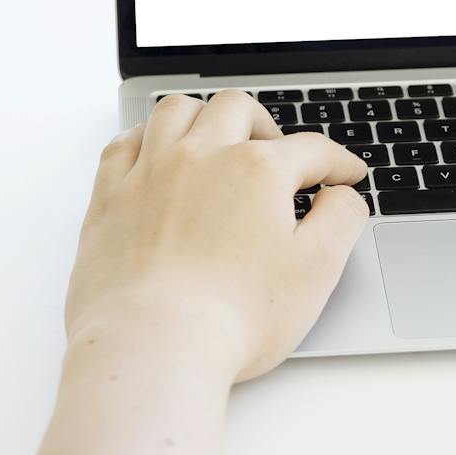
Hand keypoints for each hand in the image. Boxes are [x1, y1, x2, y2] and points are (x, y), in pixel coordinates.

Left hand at [65, 92, 370, 379]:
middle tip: (278, 153)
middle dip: (266, 124)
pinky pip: (124, 143)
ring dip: (203, 116)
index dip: (337, 162)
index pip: (310, 150)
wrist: (152, 345)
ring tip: (216, 140)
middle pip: (237, 109)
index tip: (346, 176)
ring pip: (177, 110)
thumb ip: (341, 220)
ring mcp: (149, 173)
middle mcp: (201, 157)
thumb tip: (342, 196)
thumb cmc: (232, 317)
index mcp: (257, 171)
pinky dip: (144, 138)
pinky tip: (154, 154)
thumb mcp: (316, 271)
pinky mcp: (109, 197)